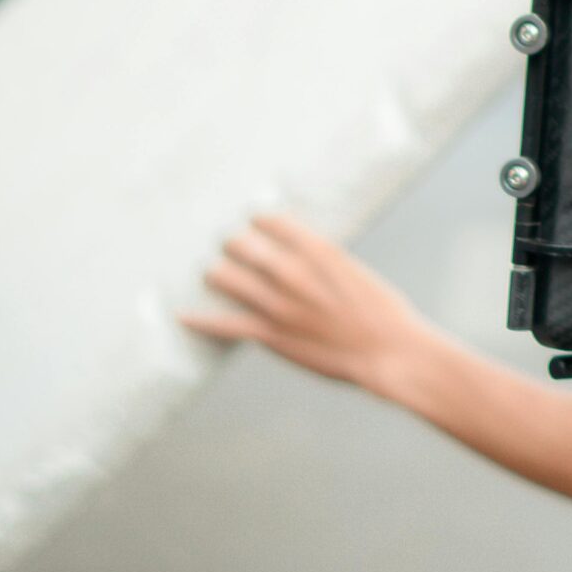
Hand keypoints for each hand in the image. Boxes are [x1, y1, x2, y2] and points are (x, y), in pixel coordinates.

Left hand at [179, 213, 436, 397]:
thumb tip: (307, 256)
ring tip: (214, 273)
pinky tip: (183, 314)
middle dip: (234, 244)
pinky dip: (201, 319)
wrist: (389, 351)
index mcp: (321, 252)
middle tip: (231, 246)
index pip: (275, 222)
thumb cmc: (384, 312)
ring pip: (227, 279)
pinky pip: (225, 324)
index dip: (260, 220)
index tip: (254, 220)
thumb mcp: (359, 274)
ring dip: (217, 273)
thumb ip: (328, 264)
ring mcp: (278, 305)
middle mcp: (294, 273)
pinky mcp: (270, 334)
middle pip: (243, 247)